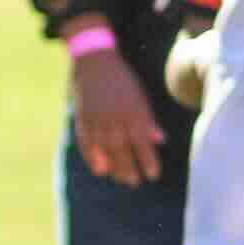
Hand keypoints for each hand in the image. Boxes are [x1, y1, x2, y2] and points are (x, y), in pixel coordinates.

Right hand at [68, 42, 163, 183]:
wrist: (95, 62)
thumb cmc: (123, 81)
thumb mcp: (140, 97)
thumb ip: (148, 120)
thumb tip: (160, 140)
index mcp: (132, 111)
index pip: (142, 142)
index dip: (148, 160)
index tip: (154, 175)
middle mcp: (114, 117)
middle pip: (122, 149)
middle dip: (130, 168)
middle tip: (135, 182)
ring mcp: (96, 119)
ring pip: (105, 149)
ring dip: (113, 167)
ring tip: (121, 179)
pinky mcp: (82, 119)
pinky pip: (87, 143)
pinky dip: (92, 157)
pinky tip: (100, 169)